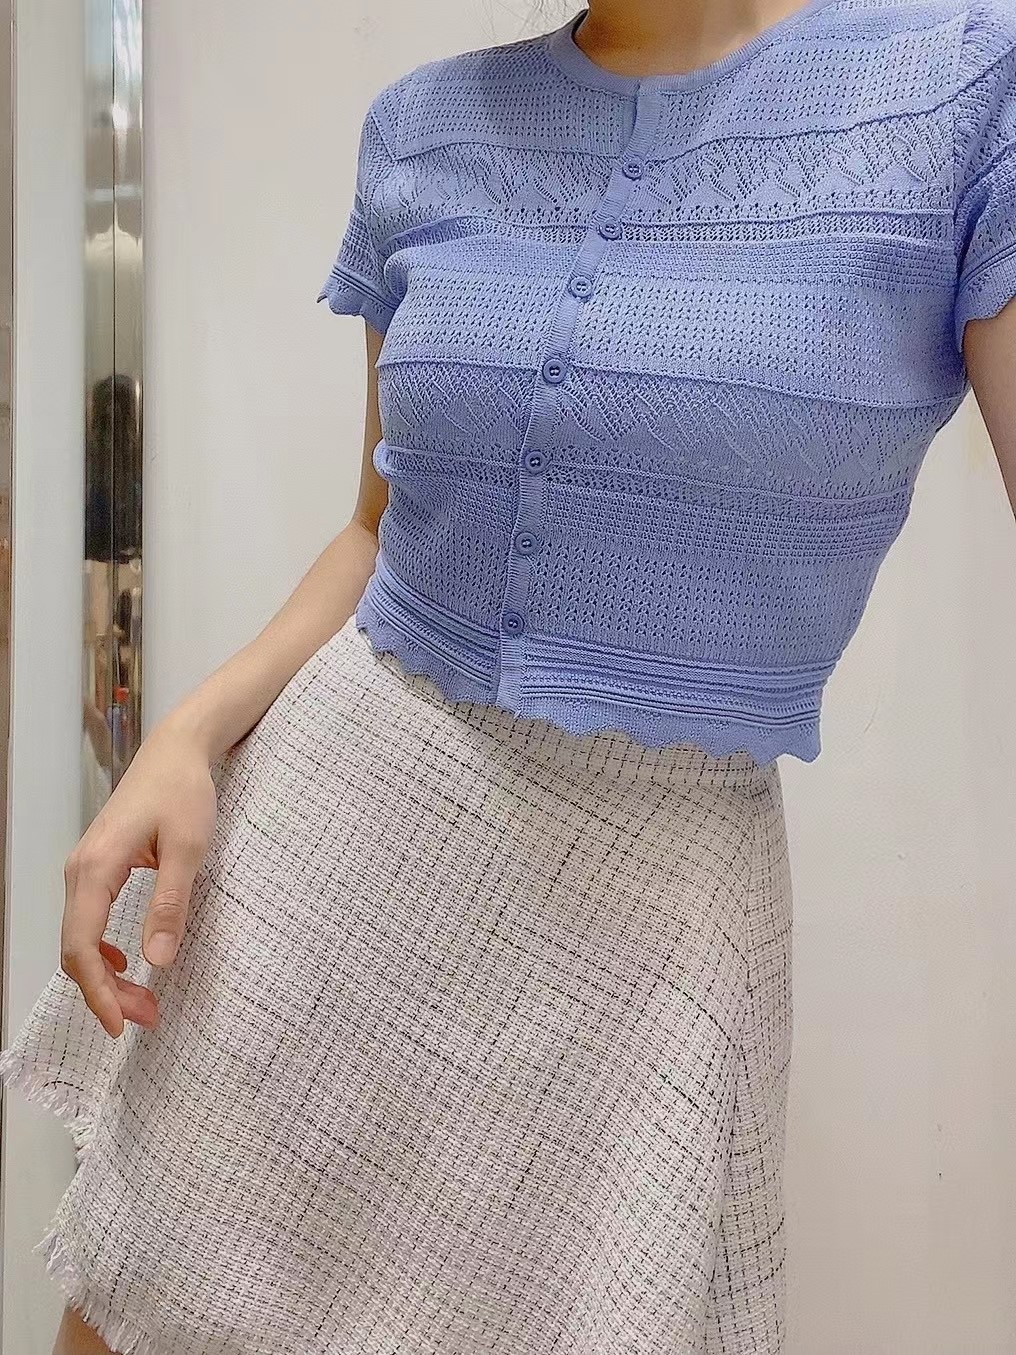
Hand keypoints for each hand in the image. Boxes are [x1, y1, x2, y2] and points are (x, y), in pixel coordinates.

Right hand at [60, 720, 219, 1037]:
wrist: (176, 752)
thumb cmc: (184, 792)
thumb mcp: (188, 848)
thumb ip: (170, 903)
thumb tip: (156, 961)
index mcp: (97, 868)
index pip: (82, 946)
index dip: (98, 992)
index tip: (121, 1024)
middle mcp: (80, 871)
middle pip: (76, 949)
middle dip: (105, 992)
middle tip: (147, 1017)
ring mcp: (84, 869)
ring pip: (80, 938)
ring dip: (106, 975)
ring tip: (143, 1001)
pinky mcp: (97, 868)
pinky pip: (87, 921)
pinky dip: (104, 951)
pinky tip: (128, 962)